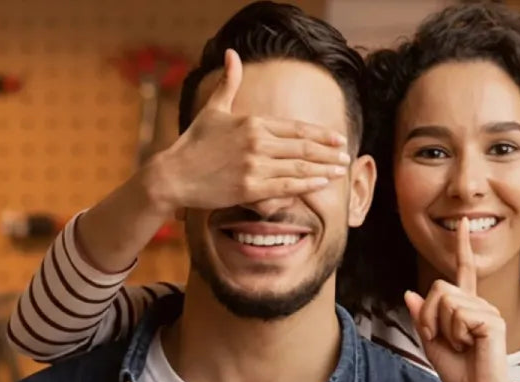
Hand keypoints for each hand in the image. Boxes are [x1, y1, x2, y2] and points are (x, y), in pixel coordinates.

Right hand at [150, 49, 349, 212]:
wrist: (173, 175)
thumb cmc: (193, 143)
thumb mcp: (213, 109)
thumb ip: (228, 83)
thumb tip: (232, 54)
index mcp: (253, 122)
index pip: (296, 127)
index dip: (321, 134)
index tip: (338, 138)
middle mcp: (257, 142)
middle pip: (303, 147)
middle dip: (328, 152)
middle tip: (346, 155)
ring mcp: (254, 166)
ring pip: (298, 167)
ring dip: (323, 168)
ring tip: (340, 170)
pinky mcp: (249, 189)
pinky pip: (285, 186)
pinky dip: (306, 184)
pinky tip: (321, 182)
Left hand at [403, 217, 512, 381]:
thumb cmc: (460, 373)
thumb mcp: (431, 343)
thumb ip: (422, 318)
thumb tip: (410, 293)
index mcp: (467, 307)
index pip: (463, 272)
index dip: (463, 247)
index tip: (462, 223)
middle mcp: (480, 304)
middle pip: (439, 288)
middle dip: (428, 316)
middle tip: (440, 339)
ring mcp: (488, 310)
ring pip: (446, 301)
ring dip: (441, 327)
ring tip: (460, 345)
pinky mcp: (492, 320)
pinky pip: (457, 315)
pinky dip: (455, 334)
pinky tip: (470, 346)